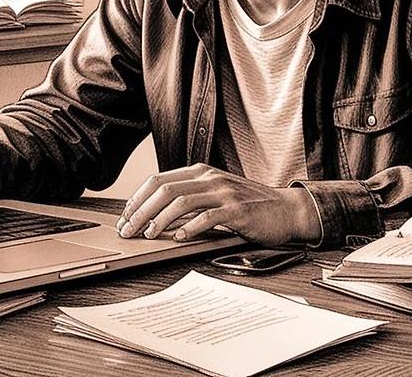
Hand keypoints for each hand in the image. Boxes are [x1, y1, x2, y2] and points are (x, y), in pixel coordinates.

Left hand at [116, 164, 320, 244]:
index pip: (157, 180)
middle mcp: (209, 178)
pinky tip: (179, 238)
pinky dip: (190, 228)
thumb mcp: (215, 194)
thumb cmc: (248, 205)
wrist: (286, 209)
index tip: (125, 217)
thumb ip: (190, 198)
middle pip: (163, 190)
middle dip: (140, 211)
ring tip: (149, 235)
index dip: (137, 199)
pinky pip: (208, 217)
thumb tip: (154, 215)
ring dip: (160, 220)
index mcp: (200, 172)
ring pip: (181, 201)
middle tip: (128, 230)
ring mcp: (224, 192)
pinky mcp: (237, 210)